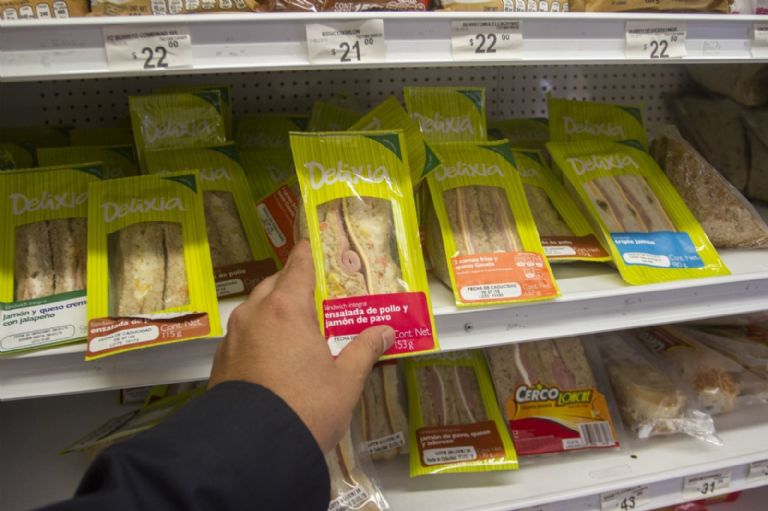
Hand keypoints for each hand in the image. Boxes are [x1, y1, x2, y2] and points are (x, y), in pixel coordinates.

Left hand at [208, 240, 395, 451]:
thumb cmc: (305, 407)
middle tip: (313, 294)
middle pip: (273, 284)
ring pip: (254, 310)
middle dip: (291, 283)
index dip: (307, 253)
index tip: (313, 245)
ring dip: (272, 310)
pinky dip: (258, 335)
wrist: (252, 449)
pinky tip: (272, 356)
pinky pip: (243, 335)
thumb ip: (365, 349)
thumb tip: (386, 331)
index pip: (298, 266)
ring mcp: (233, 338)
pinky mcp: (221, 361)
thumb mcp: (345, 380)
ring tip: (294, 327)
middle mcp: (255, 315)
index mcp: (286, 309)